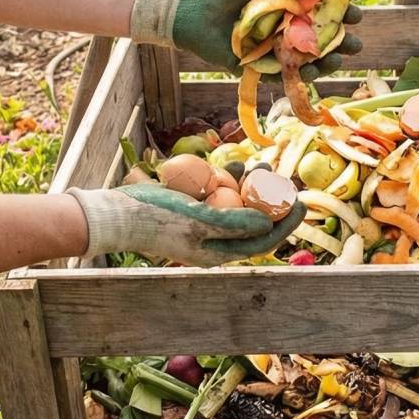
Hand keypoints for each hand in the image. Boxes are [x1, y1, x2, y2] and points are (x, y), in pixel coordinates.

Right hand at [69, 184, 306, 265]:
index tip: (301, 201)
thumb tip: (267, 222)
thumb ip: (234, 223)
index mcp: (219, 253)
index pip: (263, 241)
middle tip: (281, 177)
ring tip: (260, 165)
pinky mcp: (190, 212)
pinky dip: (227, 182)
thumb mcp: (198, 220)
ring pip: (236, 207)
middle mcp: (213, 243)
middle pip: (252, 223)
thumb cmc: (156, 218)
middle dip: (269, 200)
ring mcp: (201, 228)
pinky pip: (217, 198)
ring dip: (250, 187)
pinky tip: (232, 165)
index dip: (285, 223)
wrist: (117, 213)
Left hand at [130, 0, 361, 77]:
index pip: (322, 8)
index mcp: (288, 1)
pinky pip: (286, 74)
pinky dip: (301, 75)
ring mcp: (275, 47)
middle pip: (321, 36)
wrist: (189, 9)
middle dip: (341, 41)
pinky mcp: (261, 66)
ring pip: (308, 58)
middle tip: (354, 44)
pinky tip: (312, 71)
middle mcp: (285, 25)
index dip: (341, 12)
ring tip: (337, 59)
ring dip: (326, 61)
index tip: (355, 14)